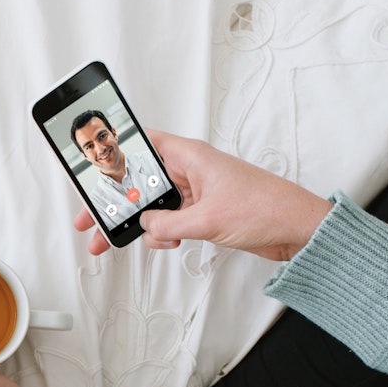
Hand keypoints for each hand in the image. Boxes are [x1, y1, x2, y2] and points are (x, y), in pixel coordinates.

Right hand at [74, 131, 331, 261]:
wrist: (298, 230)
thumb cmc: (266, 209)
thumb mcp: (207, 219)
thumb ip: (168, 223)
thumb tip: (144, 227)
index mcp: (190, 156)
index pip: (141, 144)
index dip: (113, 153)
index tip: (90, 168)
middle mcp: (191, 170)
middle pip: (139, 181)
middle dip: (113, 201)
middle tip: (88, 217)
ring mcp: (197, 192)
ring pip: (153, 205)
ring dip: (137, 224)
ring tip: (112, 240)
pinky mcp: (204, 212)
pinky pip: (170, 220)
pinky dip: (162, 233)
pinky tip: (165, 242)